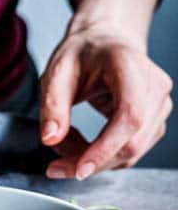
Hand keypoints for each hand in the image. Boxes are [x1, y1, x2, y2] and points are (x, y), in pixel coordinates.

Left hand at [39, 23, 172, 178]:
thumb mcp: (57, 71)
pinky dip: (105, 155)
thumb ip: (52, 104)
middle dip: (92, 160)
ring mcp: (160, 104)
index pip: (129, 115)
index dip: (106, 147)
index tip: (79, 168)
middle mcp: (154, 85)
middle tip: (56, 165)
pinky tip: (82, 144)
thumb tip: (50, 139)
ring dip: (96, 160)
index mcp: (130, 65)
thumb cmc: (82, 52)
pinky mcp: (157, 119)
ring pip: (132, 151)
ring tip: (65, 144)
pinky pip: (132, 149)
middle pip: (132, 141)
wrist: (104, 41)